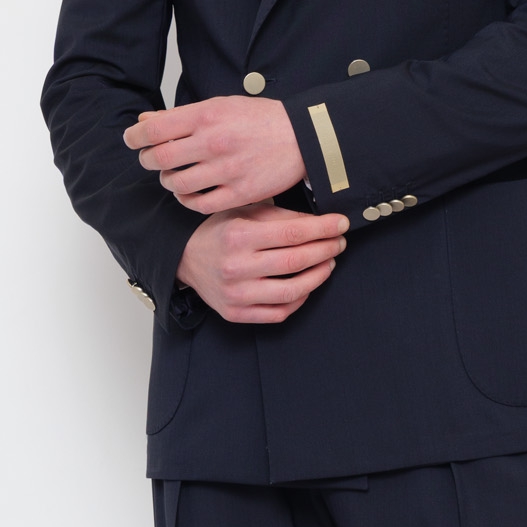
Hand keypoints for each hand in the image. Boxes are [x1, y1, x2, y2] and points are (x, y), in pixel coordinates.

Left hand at [125, 97, 307, 212]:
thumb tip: (145, 122)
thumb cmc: (260, 119)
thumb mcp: (220, 106)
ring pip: (176, 183)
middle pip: (159, 158)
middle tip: (151, 160)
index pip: (154, 130)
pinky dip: (187, 200)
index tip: (133, 141)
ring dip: (167, 181)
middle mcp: (213, 142)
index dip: (135, 138)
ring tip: (172, 176)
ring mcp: (226, 170)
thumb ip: (181, 116)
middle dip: (148, 160)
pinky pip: (199, 204)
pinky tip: (190, 193)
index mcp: (206, 116)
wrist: (302, 137)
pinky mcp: (239, 193)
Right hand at [176, 203, 348, 324]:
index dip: (323, 229)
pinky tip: (307, 284)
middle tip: (338, 243)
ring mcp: (236, 294)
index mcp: (238, 235)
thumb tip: (321, 224)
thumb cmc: (221, 231)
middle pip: (296, 261)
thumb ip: (282, 216)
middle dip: (326, 250)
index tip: (341, 224)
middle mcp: (236, 267)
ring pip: (293, 291)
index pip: (293, 233)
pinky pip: (280, 312)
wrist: (186, 258)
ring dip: (319, 276)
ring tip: (328, 263)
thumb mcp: (246, 212)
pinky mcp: (236, 314)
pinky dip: (300, 299)